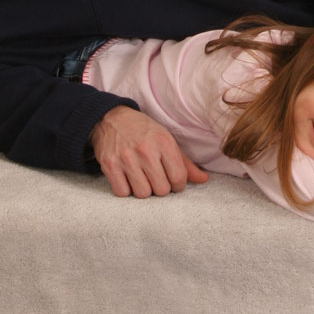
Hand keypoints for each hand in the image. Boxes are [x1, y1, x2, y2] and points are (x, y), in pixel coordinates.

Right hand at [90, 106, 209, 197]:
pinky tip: (127, 178)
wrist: (111, 119)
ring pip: (143, 194)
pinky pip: (123, 193)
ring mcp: (126, 158)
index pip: (179, 178)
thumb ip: (185, 162)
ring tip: (141, 177)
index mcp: (164, 142)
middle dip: (160, 187)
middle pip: (161, 190)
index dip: (178, 184)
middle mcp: (146, 150)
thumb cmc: (143, 131)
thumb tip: (204, 179)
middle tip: (155, 177)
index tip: (172, 180)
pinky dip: (126, 190)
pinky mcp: (110, 165)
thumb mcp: (166, 139)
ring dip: (143, 190)